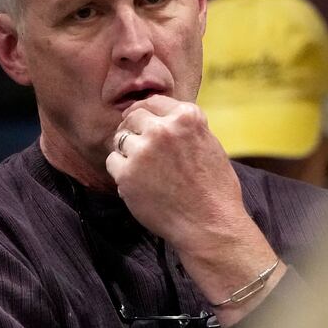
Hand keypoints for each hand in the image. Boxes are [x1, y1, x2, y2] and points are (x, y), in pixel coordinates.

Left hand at [106, 95, 282, 324]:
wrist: (210, 225)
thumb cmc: (215, 190)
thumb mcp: (210, 144)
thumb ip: (184, 128)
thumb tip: (162, 117)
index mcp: (187, 117)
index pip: (153, 102)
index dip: (145, 112)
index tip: (141, 121)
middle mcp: (163, 129)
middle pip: (132, 117)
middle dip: (133, 130)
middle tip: (139, 148)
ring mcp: (143, 151)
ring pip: (120, 139)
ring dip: (127, 151)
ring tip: (144, 171)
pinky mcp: (127, 174)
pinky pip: (112, 161)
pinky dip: (121, 171)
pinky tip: (138, 183)